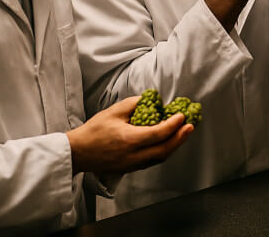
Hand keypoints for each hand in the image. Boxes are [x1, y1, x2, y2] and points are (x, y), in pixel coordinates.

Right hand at [66, 96, 193, 173]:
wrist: (78, 152)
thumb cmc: (94, 130)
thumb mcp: (114, 111)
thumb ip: (135, 104)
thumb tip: (152, 100)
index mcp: (128, 139)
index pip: (157, 134)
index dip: (173, 125)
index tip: (182, 116)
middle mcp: (133, 155)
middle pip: (163, 149)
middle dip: (180, 138)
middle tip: (190, 126)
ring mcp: (132, 164)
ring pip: (159, 157)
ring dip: (174, 145)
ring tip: (183, 133)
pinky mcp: (130, 168)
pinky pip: (152, 161)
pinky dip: (163, 151)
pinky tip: (168, 142)